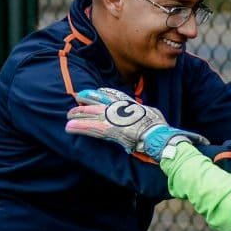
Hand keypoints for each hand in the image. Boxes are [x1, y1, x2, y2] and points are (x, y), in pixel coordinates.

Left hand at [66, 88, 207, 160]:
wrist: (161, 139)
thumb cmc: (163, 132)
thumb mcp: (157, 118)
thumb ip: (150, 118)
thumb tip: (155, 121)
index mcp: (133, 107)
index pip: (117, 96)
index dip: (105, 94)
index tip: (97, 91)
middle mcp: (122, 110)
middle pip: (101, 103)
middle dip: (88, 101)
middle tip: (78, 97)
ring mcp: (115, 120)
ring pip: (93, 115)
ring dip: (79, 115)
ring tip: (67, 115)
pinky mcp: (109, 130)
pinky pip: (90, 129)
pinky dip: (80, 127)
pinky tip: (69, 127)